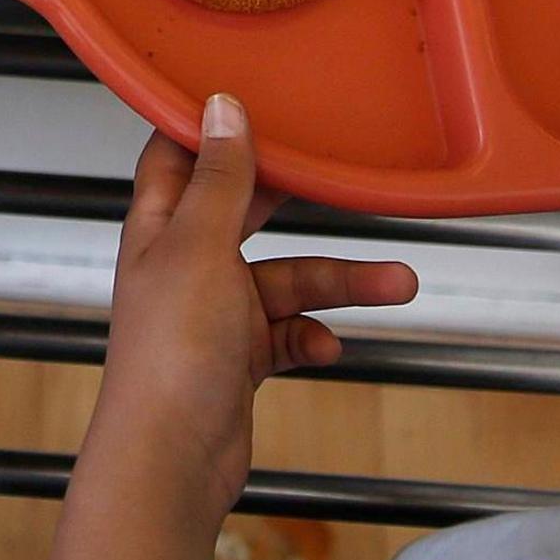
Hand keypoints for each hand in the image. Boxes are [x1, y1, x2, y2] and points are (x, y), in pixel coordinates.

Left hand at [99, 97, 418, 515]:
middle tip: (342, 170)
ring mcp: (211, 313)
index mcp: (159, 227)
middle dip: (299, 200)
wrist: (171, 460)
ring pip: (284, 280)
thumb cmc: (171, 353)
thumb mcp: (202, 248)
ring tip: (400, 282)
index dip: (211, 126)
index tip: (260, 99)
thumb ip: (219, 180)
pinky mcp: (237, 359)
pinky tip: (330, 345)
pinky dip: (313, 336)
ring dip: (339, 283)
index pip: (178, 156)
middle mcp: (183, 264)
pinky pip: (288, 333)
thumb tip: (221, 106)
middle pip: (245, 212)